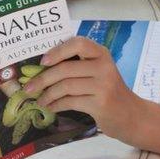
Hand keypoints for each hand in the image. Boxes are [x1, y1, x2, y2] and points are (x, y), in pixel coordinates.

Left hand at [22, 37, 148, 143]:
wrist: (131, 115)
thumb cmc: (109, 91)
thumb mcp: (98, 72)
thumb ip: (78, 65)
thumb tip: (42, 67)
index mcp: (101, 54)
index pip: (78, 43)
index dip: (57, 51)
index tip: (43, 61)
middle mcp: (104, 66)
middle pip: (65, 69)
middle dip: (42, 79)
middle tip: (28, 88)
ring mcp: (103, 85)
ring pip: (65, 86)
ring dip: (47, 95)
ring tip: (39, 100)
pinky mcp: (101, 103)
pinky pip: (70, 102)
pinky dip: (56, 105)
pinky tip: (50, 107)